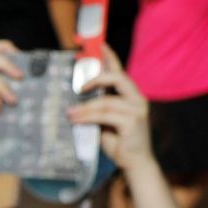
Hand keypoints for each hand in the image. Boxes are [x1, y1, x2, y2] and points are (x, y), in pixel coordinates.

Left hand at [69, 46, 155, 173]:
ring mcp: (137, 110)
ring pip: (107, 101)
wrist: (134, 162)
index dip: (110, 57)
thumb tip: (75, 100)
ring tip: (69, 112)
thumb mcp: (104, 121)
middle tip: (80, 86)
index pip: (120, 71)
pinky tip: (76, 119)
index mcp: (130, 95)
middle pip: (118, 78)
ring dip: (85, 107)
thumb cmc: (118, 140)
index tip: (99, 45)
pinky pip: (106, 115)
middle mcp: (137, 99)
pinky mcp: (133, 122)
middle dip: (97, 78)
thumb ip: (97, 108)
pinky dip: (88, 116)